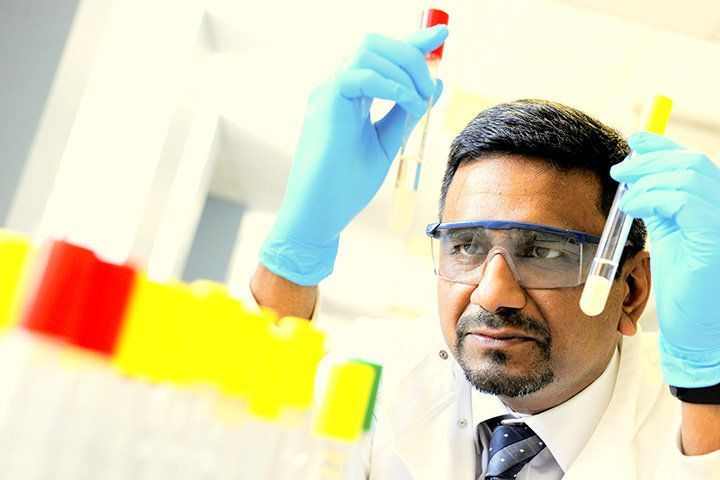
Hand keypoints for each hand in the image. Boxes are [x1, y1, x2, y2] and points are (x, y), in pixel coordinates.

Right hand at [260, 26, 447, 285]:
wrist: (321, 214)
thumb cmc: (348, 184)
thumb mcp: (388, 142)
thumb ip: (407, 112)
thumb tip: (436, 83)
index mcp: (350, 96)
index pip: (382, 56)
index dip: (413, 40)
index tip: (442, 34)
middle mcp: (337, 88)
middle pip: (375, 44)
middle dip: (411, 54)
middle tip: (430, 86)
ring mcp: (328, 93)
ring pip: (367, 51)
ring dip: (403, 70)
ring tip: (418, 101)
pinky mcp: (325, 104)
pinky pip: (358, 74)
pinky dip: (388, 84)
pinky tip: (405, 102)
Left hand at [610, 132, 719, 387]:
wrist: (696, 327)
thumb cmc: (683, 284)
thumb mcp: (667, 233)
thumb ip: (657, 203)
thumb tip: (635, 173)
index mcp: (712, 204)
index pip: (691, 161)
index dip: (663, 145)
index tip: (635, 140)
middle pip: (690, 163)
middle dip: (649, 161)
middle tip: (619, 170)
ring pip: (688, 176)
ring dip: (647, 181)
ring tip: (626, 198)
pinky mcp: (715, 238)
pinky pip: (685, 202)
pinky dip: (654, 198)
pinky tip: (634, 208)